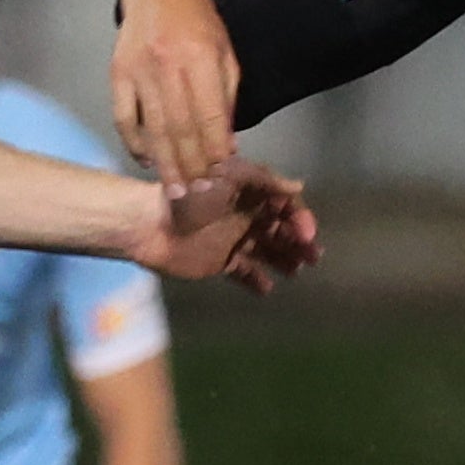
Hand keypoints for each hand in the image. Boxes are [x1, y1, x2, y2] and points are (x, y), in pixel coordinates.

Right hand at [110, 0, 239, 187]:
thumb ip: (226, 99)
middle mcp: (167, 64)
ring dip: (166, 164)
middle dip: (191, 165)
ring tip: (176, 189)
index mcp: (200, 57)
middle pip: (180, 128)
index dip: (216, 148)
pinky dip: (135, 144)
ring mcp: (139, 70)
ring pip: (153, 129)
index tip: (222, 173)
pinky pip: (123, 118)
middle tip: (199, 191)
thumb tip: (227, 144)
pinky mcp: (118, 74)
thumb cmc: (198, 26)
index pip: (210, 115)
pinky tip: (147, 160)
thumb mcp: (224, 55)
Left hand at [127, 156, 318, 292]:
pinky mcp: (219, 262)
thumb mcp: (230, 175)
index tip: (306, 235)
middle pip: (280, 231)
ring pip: (267, 252)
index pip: (285, 207)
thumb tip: (300, 187)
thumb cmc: (192, 194)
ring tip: (296, 272)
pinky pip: (244, 272)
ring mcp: (233, 240)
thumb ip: (265, 180)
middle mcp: (245, 216)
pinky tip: (268, 290)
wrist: (151, 224)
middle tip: (313, 257)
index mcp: (250, 194)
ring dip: (284, 260)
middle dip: (299, 243)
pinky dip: (256, 281)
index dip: (299, 219)